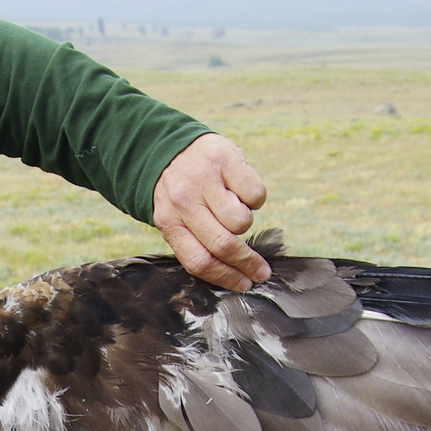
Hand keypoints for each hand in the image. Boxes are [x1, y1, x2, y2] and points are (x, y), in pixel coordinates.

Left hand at [153, 133, 269, 291]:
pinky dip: (254, 199)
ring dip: (245, 223)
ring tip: (235, 211)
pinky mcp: (225, 161)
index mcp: (170, 223)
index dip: (227, 277)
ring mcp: (205, 180)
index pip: (200, 262)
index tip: (245, 284)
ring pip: (240, 220)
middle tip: (262, 271)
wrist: (169, 146)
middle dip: (248, 262)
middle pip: (223, 245)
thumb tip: (232, 275)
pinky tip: (241, 191)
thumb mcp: (175, 218)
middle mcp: (185, 203)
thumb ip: (195, 242)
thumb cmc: (180, 192)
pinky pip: (254, 194)